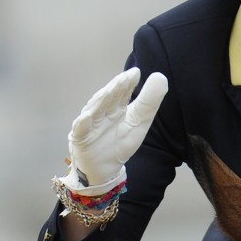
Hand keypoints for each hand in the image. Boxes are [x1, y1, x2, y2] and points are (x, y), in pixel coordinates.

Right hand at [60, 68, 167, 192]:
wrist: (104, 167)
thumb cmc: (120, 141)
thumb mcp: (140, 121)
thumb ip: (149, 101)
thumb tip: (160, 76)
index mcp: (116, 107)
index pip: (122, 93)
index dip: (128, 83)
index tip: (136, 72)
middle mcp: (102, 112)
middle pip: (108, 98)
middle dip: (115, 88)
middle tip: (124, 78)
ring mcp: (90, 124)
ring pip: (94, 110)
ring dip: (100, 101)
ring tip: (109, 91)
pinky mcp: (80, 138)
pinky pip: (81, 130)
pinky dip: (83, 123)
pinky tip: (86, 116)